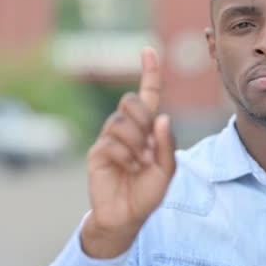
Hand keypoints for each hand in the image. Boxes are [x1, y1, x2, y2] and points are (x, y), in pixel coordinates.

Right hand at [81, 47, 175, 257]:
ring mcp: (110, 138)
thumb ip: (167, 145)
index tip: (148, 50)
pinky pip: (111, 142)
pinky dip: (124, 157)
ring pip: (120, 122)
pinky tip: (127, 169)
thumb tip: (162, 117)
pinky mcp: (97, 152)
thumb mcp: (167, 170)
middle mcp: (127, 128)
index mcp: (147, 129)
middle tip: (148, 147)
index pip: (147, 94)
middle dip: (143, 121)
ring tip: (137, 163)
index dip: (149, 73)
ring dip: (135, 144)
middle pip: (131, 102)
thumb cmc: (148, 192)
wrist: (127, 215)